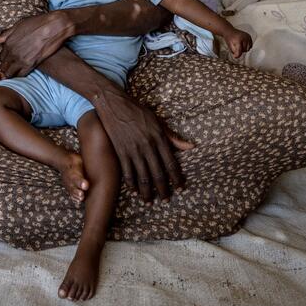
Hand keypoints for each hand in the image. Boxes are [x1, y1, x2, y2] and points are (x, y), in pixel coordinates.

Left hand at [0, 11, 74, 77]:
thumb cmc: (38, 23)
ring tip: (16, 72)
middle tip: (12, 67)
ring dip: (11, 73)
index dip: (5, 58)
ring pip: (10, 72)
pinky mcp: (30, 64)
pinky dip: (20, 75)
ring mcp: (20, 58)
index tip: (9, 59)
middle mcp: (12, 51)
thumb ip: (6, 34)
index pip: (1, 56)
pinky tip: (22, 72)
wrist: (54, 26)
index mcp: (8, 42)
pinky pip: (20, 74)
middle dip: (6, 67)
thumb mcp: (19, 25)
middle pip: (4, 65)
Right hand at [92, 87, 193, 202]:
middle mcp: (147, 146)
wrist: (114, 104)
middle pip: (158, 174)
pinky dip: (132, 184)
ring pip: (143, 177)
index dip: (177, 178)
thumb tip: (191, 147)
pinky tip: (135, 191)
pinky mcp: (120, 152)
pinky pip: (128, 173)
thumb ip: (173, 137)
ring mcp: (133, 150)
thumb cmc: (138, 112)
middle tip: (166, 199)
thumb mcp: (159, 121)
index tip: (180, 188)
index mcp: (159, 138)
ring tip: (150, 201)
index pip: (171, 164)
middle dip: (163, 190)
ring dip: (147, 192)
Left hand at [224, 29, 252, 57]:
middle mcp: (244, 37)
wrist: (230, 32)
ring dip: (244, 49)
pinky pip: (250, 45)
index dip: (237, 54)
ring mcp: (248, 36)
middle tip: (236, 47)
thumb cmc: (229, 39)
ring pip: (248, 48)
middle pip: (245, 50)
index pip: (240, 50)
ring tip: (239, 45)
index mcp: (238, 40)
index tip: (235, 56)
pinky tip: (243, 44)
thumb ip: (234, 52)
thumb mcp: (230, 46)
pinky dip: (247, 46)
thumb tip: (237, 56)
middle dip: (241, 50)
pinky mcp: (249, 36)